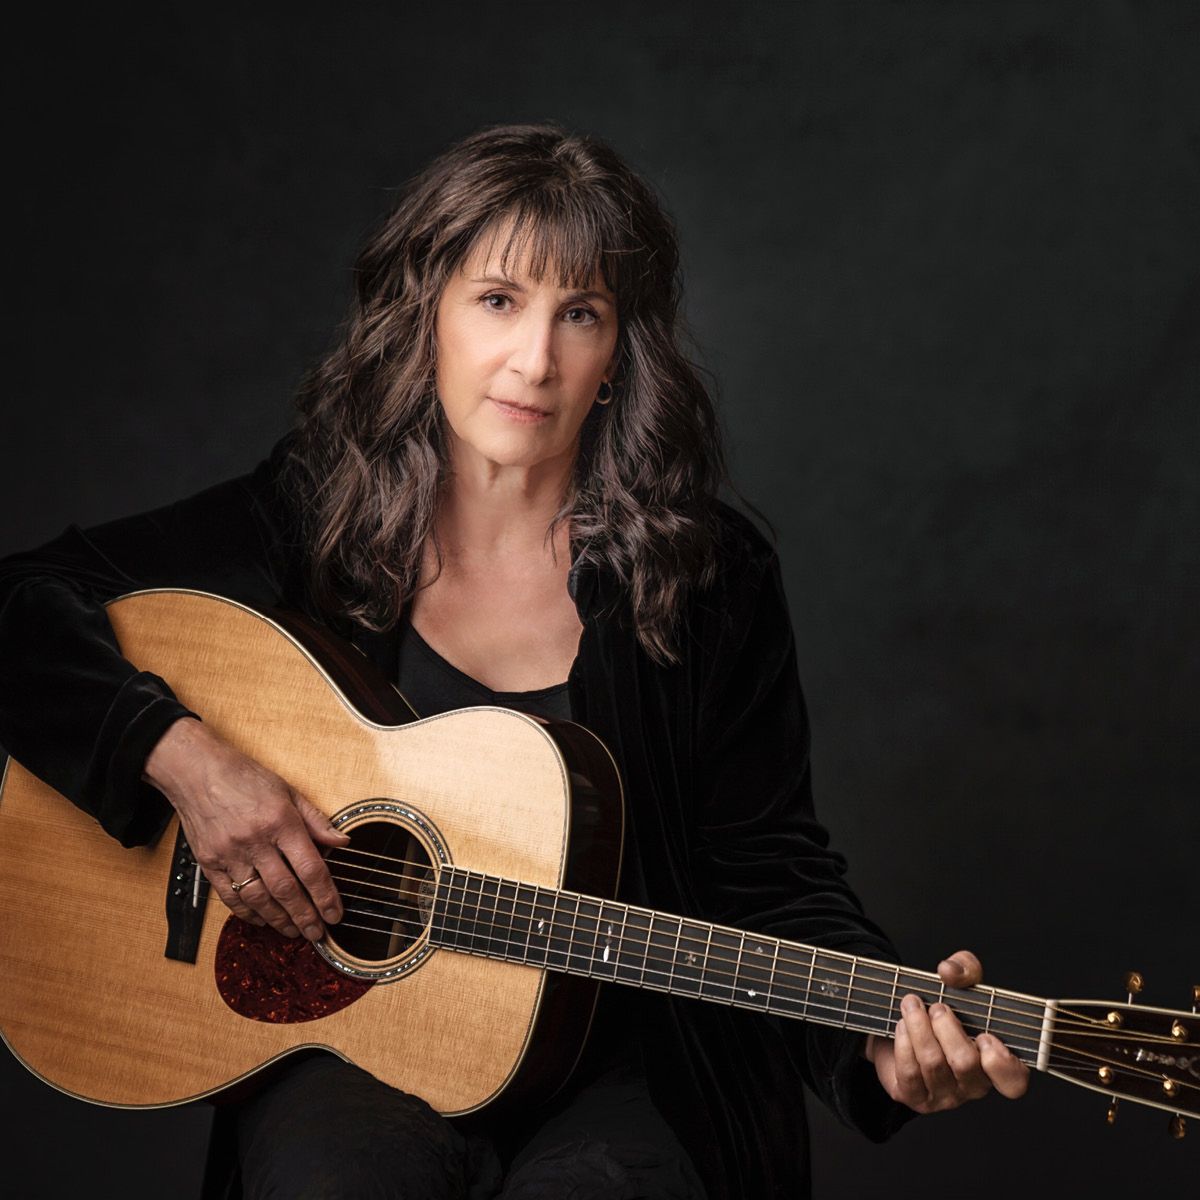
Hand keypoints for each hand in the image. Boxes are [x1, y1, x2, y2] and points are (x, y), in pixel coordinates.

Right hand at [143, 716, 348, 939]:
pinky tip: (263, 919)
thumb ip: (316, 820)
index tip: (335, 914)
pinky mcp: (209, 863)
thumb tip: (342, 842)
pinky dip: (248, 913)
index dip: (326, 896)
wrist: (196, 771)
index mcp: (280, 821)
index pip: (310, 868)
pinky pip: (230, 897)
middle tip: (318, 934)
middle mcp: (255, 841)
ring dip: (280, 920)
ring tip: (295, 931)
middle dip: (305, 917)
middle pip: (286, 890)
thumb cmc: (244, 777)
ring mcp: (230, 854)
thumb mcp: (288, 791)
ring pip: (259, 899)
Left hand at [865, 950, 1029, 1113]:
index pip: (1013, 1082)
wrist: (901, 1025)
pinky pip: (909, 1073)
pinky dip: (903, 1042)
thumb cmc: (942, 1010)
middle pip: (965, 1064)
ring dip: (919, 1027)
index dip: (1001, 1063)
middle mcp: (973, 1085)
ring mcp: (945, 1095)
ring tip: (911, 1005)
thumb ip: (965, 968)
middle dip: (946, 1028)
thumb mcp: (960, 982)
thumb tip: (949, 971)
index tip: (985, 1035)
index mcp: (995, 1063)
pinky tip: (902, 1025)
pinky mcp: (916, 1097)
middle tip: (936, 1006)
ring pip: (933, 1064)